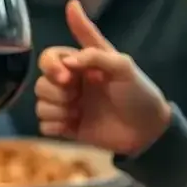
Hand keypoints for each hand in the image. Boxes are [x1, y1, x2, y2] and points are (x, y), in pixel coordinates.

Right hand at [35, 0, 171, 155]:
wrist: (146, 131)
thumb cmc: (138, 94)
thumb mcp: (124, 66)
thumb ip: (95, 56)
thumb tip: (66, 62)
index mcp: (81, 66)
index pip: (50, 56)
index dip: (50, 65)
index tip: (66, 76)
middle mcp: (70, 84)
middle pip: (41, 82)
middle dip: (55, 92)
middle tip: (76, 98)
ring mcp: (66, 106)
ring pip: (40, 104)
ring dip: (55, 109)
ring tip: (77, 113)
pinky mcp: (66, 127)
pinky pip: (43, 124)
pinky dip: (54, 125)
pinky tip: (71, 126)